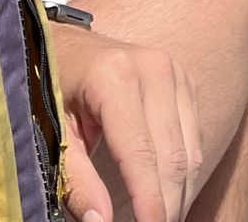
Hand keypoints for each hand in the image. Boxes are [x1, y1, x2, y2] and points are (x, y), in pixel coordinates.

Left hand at [51, 27, 204, 221]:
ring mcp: (174, 72)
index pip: (141, 154)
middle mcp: (153, 68)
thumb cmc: (53, 86)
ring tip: (160, 219)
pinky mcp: (184, 80)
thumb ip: (77, 180)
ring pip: (190, 152)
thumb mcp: (53, 131)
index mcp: (115, 76)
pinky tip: (167, 195)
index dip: (148, 201)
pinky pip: (194, 138)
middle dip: (167, 205)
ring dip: (179, 194)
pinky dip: (184, 173)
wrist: (69, 43)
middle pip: (173, 157)